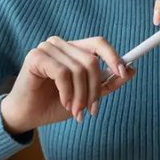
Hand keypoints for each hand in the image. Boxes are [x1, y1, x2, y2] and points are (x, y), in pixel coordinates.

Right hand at [0, 36, 135, 134]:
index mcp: (73, 49)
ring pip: (78, 68)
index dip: (114, 56)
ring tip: (76, 111)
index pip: (99, 43)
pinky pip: (63, 73)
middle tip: (91, 110)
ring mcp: (47, 48)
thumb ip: (107, 83)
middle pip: (91, 60)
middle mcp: (60, 44)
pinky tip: (64, 102)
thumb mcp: (87, 95)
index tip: (124, 72)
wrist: (27, 116)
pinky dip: (67, 92)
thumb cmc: (54, 104)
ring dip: (81, 95)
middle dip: (95, 89)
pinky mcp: (36, 57)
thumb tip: (132, 70)